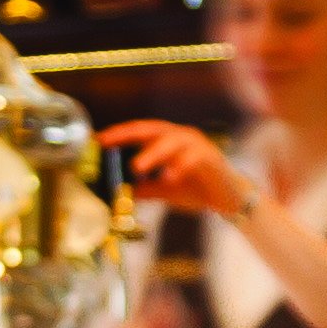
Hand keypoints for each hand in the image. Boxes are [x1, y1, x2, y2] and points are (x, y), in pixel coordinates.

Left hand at [97, 120, 253, 222]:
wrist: (228, 198)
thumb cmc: (197, 188)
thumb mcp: (164, 191)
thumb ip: (144, 189)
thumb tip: (119, 193)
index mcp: (167, 141)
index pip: (139, 132)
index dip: (118, 134)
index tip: (97, 140)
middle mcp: (180, 137)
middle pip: (152, 129)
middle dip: (128, 134)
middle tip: (108, 143)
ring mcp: (196, 144)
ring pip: (171, 142)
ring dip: (153, 153)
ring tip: (137, 167)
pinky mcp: (210, 157)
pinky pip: (193, 158)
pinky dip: (179, 167)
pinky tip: (169, 178)